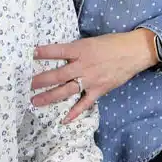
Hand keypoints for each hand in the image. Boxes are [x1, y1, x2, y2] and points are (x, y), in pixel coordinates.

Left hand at [31, 29, 158, 123]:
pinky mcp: (99, 90)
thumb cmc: (112, 43)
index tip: (30, 54)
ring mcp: (90, 80)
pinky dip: (74, 112)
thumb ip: (76, 49)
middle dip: (41, 80)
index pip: (58, 51)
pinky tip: (64, 120)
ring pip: (66, 90)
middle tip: (27, 84)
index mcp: (80, 50)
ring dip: (50, 97)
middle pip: (58, 75)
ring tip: (35, 101)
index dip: (44, 53)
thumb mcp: (91, 41)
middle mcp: (83, 65)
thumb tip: (61, 55)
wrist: (133, 52)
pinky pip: (84, 103)